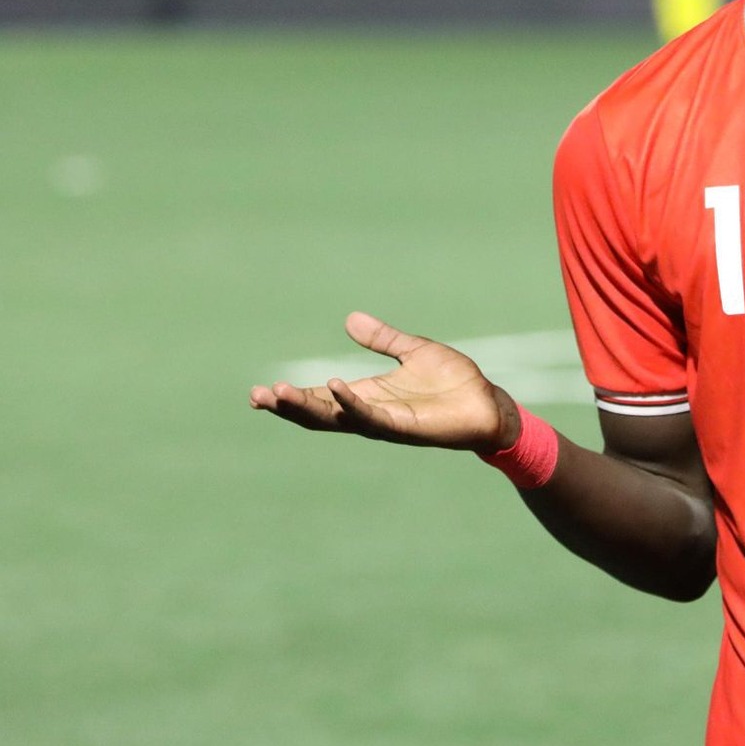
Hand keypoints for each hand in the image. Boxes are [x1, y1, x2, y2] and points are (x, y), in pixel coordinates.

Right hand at [249, 312, 516, 451]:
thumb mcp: (413, 350)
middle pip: (319, 412)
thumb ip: (382, 339)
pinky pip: (371, 417)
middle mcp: (370, 411)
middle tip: (256, 396)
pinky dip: (351, 404)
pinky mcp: (404, 426)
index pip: (321, 397)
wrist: (488, 403)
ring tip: (279, 394)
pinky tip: (335, 387)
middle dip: (288, 405)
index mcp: (368, 394)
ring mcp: (385, 421)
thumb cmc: (454, 381)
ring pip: (337, 418)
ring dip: (308, 407)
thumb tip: (349, 319)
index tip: (259, 392)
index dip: (292, 396)